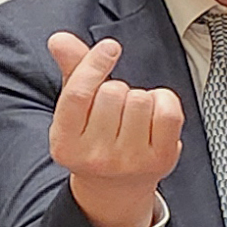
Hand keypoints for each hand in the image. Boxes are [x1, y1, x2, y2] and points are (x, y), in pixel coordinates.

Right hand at [44, 30, 181, 226]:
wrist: (116, 188)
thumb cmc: (95, 139)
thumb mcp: (75, 111)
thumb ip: (71, 71)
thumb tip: (59, 39)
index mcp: (65, 143)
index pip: (79, 93)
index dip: (94, 64)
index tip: (110, 47)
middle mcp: (95, 156)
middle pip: (112, 92)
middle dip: (116, 89)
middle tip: (114, 111)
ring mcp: (129, 161)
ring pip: (139, 99)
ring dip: (139, 97)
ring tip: (131, 117)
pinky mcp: (160, 160)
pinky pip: (167, 111)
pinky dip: (164, 102)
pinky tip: (153, 115)